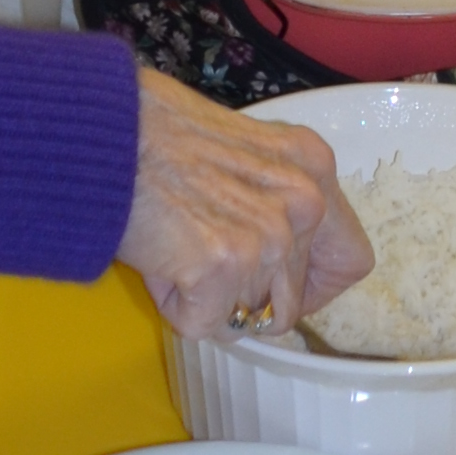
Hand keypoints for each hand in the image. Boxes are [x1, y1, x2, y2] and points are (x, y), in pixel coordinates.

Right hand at [119, 70, 368, 338]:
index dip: (313, 287)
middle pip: (293, 304)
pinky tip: (157, 260)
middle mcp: (304, 203)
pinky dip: (173, 306)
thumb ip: (272, 194)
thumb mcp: (244, 147)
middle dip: (247, 300)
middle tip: (207, 272)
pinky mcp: (223, 267)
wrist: (105, 131)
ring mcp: (268, 238)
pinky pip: (202, 324)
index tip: (277, 287)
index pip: (350, 260)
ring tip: (177, 254)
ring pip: (250, 320)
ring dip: (210, 302)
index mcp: (313, 167)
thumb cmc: (155, 129)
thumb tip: (277, 251)